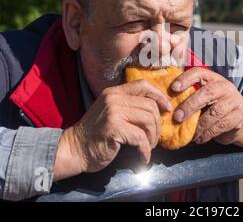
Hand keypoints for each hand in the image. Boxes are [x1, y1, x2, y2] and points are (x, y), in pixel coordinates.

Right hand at [53, 80, 171, 180]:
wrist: (74, 150)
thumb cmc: (96, 135)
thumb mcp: (111, 112)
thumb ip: (129, 106)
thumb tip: (159, 109)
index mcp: (114, 92)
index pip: (143, 85)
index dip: (159, 95)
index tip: (167, 108)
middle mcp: (113, 98)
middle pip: (150, 106)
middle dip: (157, 124)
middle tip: (154, 138)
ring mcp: (113, 112)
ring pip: (148, 121)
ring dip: (153, 138)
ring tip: (148, 147)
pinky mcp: (114, 128)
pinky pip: (140, 138)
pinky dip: (145, 150)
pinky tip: (143, 157)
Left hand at [171, 67, 242, 147]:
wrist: (236, 122)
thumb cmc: (212, 108)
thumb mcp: (202, 98)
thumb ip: (188, 96)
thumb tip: (163, 102)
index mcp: (213, 78)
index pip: (199, 73)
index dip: (186, 79)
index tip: (173, 88)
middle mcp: (225, 87)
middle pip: (207, 93)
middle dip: (190, 105)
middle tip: (177, 117)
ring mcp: (234, 101)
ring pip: (216, 112)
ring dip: (200, 124)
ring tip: (189, 133)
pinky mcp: (238, 117)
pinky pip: (222, 125)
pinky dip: (208, 133)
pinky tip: (199, 139)